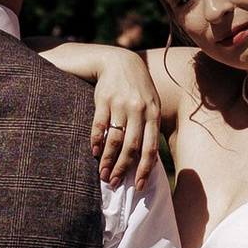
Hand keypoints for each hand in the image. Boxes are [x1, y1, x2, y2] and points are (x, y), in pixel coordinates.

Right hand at [87, 54, 165, 186]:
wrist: (120, 61)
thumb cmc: (138, 90)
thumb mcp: (151, 105)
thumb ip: (150, 129)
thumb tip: (149, 162)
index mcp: (153, 114)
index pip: (150, 148)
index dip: (144, 169)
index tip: (138, 186)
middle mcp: (139, 110)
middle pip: (131, 146)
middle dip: (122, 168)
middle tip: (114, 183)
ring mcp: (121, 104)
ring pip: (115, 138)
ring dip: (108, 159)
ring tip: (102, 174)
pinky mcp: (103, 99)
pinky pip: (99, 125)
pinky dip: (97, 141)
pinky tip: (94, 153)